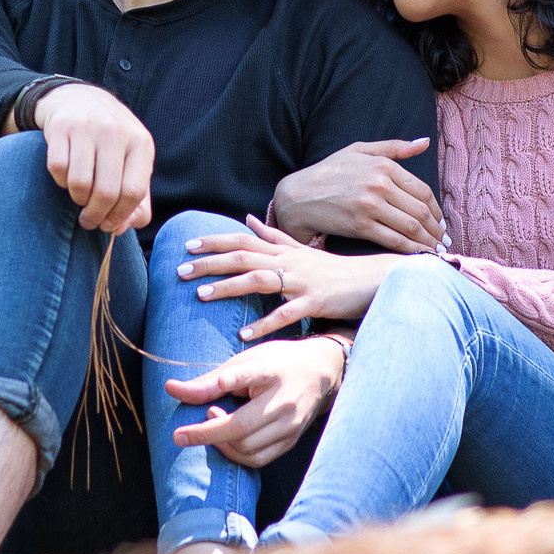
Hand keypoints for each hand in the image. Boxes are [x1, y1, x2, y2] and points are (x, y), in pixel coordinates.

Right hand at [30, 82, 153, 233]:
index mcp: (141, 143)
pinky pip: (58, 169)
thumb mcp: (133, 163)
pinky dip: (60, 182)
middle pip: (106, 192)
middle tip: (89, 221)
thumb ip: (137, 200)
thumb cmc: (111, 142)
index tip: (108, 224)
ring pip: (80, 183)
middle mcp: (115, 132)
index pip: (134, 192)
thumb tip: (120, 227)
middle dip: (95, 215)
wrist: (82, 99)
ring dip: (78, 199)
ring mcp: (87, 127)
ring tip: (80, 197)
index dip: (120, 216)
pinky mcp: (61, 127)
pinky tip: (67, 178)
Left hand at [163, 337, 344, 468]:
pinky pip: (258, 459)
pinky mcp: (292, 441)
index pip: (254, 374)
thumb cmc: (277, 363)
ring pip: (248, 449)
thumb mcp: (245, 360)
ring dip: (221, 444)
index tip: (224, 379)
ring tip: (211, 423)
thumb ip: (209, 380)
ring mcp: (290, 425)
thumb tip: (170, 389)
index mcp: (272, 371)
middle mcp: (284, 401)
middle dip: (206, 434)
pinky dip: (236, 454)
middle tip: (179, 435)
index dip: (237, 378)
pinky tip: (226, 440)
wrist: (321, 372)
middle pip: (242, 427)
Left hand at [178, 214, 398, 339]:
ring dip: (229, 288)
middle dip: (210, 262)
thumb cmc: (333, 269)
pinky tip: (244, 336)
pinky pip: (286, 314)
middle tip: (180, 270)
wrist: (373, 279)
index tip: (187, 245)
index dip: (215, 241)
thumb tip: (248, 218)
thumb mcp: (302, 249)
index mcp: (283, 250)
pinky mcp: (316, 303)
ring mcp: (302, 282)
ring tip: (202, 296)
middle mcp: (289, 262)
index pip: (242, 240)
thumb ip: (273, 236)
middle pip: (243, 257)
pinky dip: (264, 324)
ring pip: (260, 280)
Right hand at [269, 137, 441, 251]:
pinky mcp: (361, 226)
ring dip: (428, 242)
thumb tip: (425, 142)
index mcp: (383, 165)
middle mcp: (379, 184)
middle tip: (442, 240)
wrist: (299, 195)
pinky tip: (419, 256)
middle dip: (436, 229)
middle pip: (420, 211)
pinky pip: (394, 240)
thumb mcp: (360, 150)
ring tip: (435, 250)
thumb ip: (394, 147)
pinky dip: (411, 250)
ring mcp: (370, 206)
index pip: (422, 191)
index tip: (440, 222)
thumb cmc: (330, 171)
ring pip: (411, 227)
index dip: (436, 210)